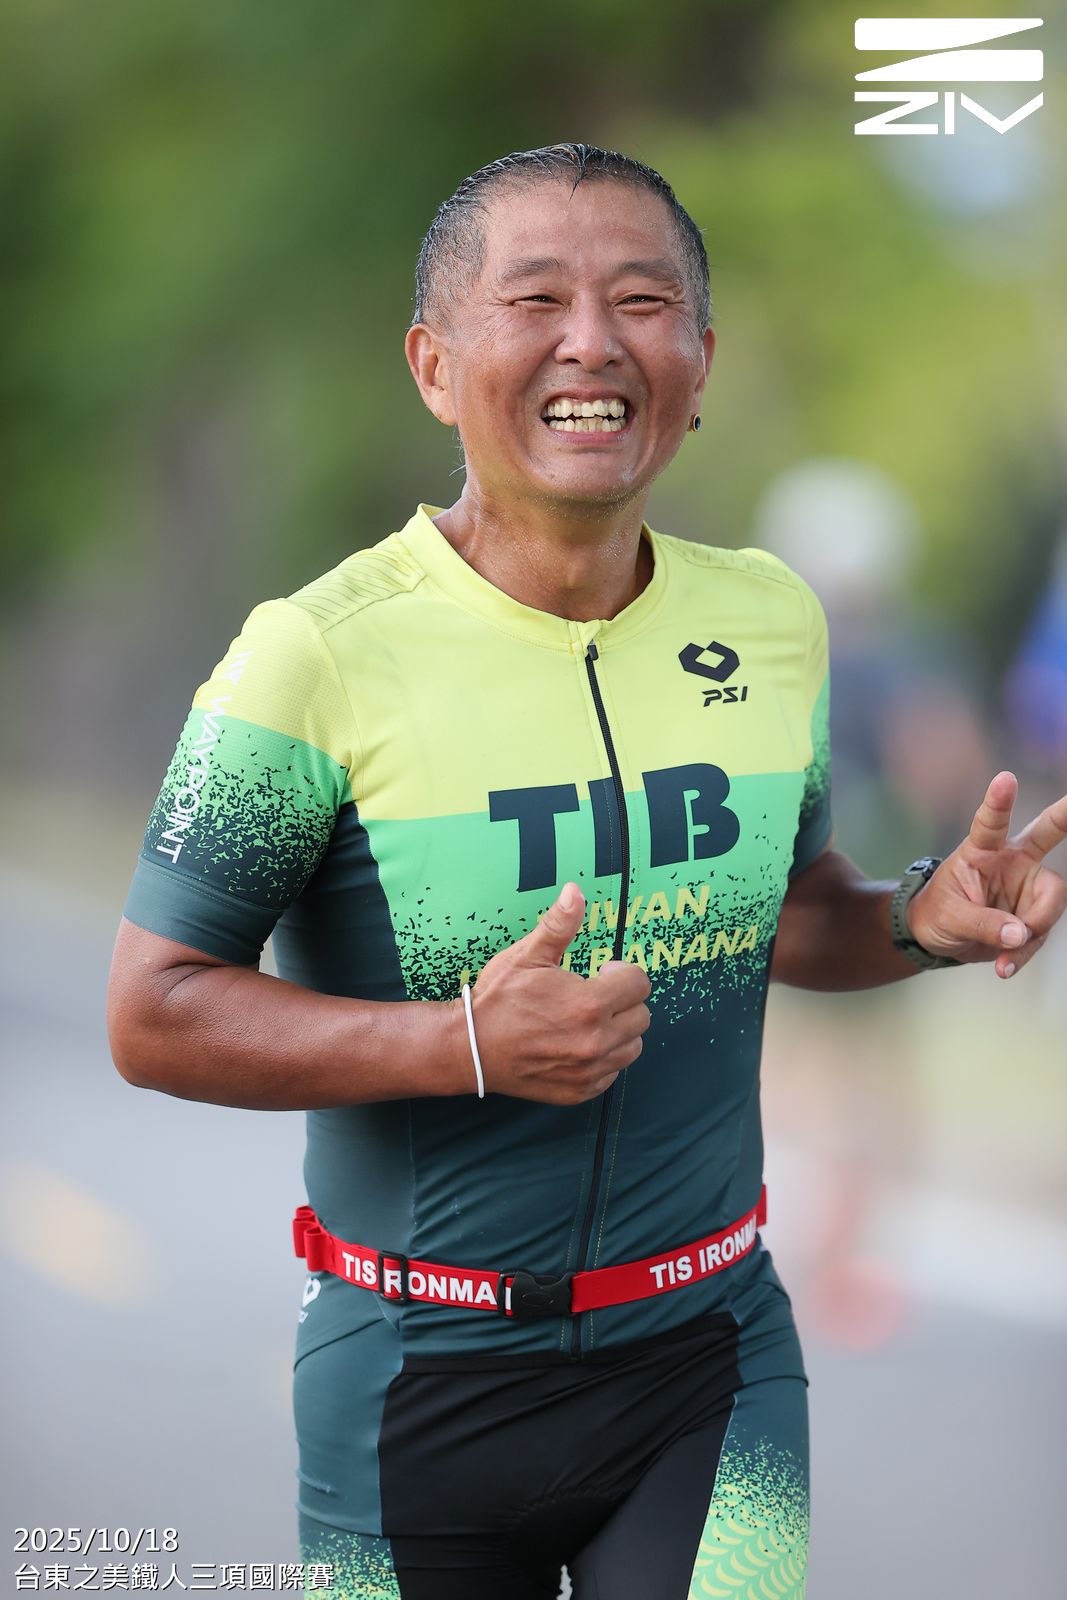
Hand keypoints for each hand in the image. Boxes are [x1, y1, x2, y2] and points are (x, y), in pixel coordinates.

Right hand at [468, 882, 651, 1103]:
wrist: (470, 1048)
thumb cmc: (498, 999)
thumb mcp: (527, 955)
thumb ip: (558, 924)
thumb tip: (576, 890)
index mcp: (589, 1005)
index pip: (639, 984)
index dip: (622, 972)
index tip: (602, 970)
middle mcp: (596, 1042)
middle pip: (642, 1016)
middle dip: (623, 1000)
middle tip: (594, 994)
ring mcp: (590, 1070)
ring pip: (633, 1047)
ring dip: (619, 1030)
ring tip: (589, 1020)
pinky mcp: (580, 1090)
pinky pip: (613, 1072)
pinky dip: (604, 1058)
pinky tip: (578, 1044)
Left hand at [907, 771, 1066, 977]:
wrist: (939, 938)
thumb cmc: (936, 914)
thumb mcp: (949, 919)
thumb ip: (983, 923)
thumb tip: (1020, 933)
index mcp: (981, 851)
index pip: (991, 823)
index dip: (999, 802)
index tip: (1005, 779)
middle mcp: (1012, 861)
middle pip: (1046, 834)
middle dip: (1065, 816)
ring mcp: (1027, 886)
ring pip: (1050, 906)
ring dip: (1030, 935)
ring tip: (1002, 957)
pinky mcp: (1034, 913)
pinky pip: (1040, 935)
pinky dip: (1023, 953)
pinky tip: (1004, 966)